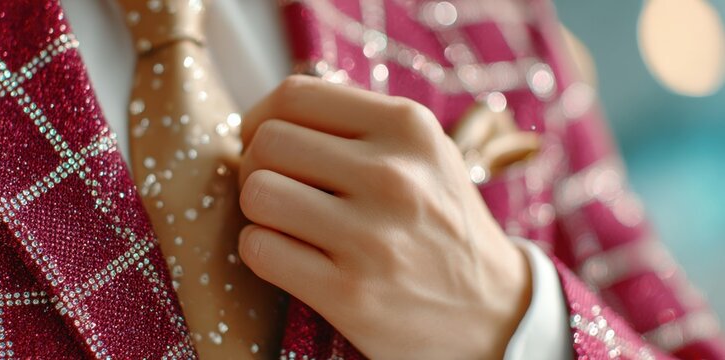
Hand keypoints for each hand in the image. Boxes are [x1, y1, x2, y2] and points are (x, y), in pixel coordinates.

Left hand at [237, 75, 531, 358]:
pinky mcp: (349, 293)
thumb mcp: (424, 151)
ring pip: (256, 193)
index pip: (295, 95)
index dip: (261, 117)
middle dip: (256, 164)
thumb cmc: (441, 221)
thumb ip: (359, 122)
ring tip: (284, 221)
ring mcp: (372, 237)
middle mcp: (393, 175)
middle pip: (267, 142)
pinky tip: (289, 255)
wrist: (494, 309)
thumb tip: (271, 113)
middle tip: (277, 186)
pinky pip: (259, 249)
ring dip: (258, 210)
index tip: (262, 140)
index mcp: (408, 127)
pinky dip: (261, 250)